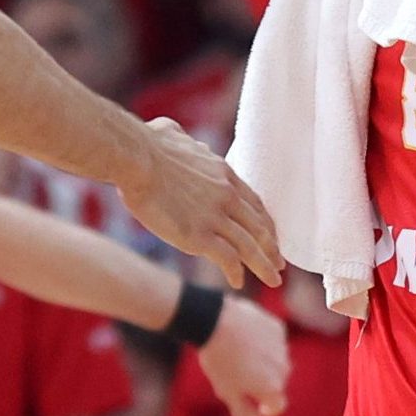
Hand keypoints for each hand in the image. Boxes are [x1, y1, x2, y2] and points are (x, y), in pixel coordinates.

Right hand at [122, 116, 283, 288]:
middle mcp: (227, 195)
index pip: (254, 203)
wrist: (136, 158)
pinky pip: (228, 259)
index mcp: (224, 174)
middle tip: (280, 264)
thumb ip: (183, 140)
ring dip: (264, 265)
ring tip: (273, 280)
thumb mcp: (173, 133)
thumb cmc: (147, 143)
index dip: (265, 223)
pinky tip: (237, 281)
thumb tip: (176, 135)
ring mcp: (215, 216)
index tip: (271, 235)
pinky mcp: (199, 235)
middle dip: (272, 247)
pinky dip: (236, 272)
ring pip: (250, 246)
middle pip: (259, 227)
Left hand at [196, 293, 291, 415]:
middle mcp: (283, 368)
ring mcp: (282, 347)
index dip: (265, 408)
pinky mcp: (277, 327)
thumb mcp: (228, 393)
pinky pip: (274, 341)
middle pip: (277, 382)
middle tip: (238, 375)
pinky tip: (244, 338)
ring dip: (264, 362)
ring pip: (276, 361)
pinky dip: (264, 342)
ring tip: (239, 354)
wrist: (216, 321)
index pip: (276, 406)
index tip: (253, 405)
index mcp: (272, 388)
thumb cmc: (220, 361)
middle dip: (262, 383)